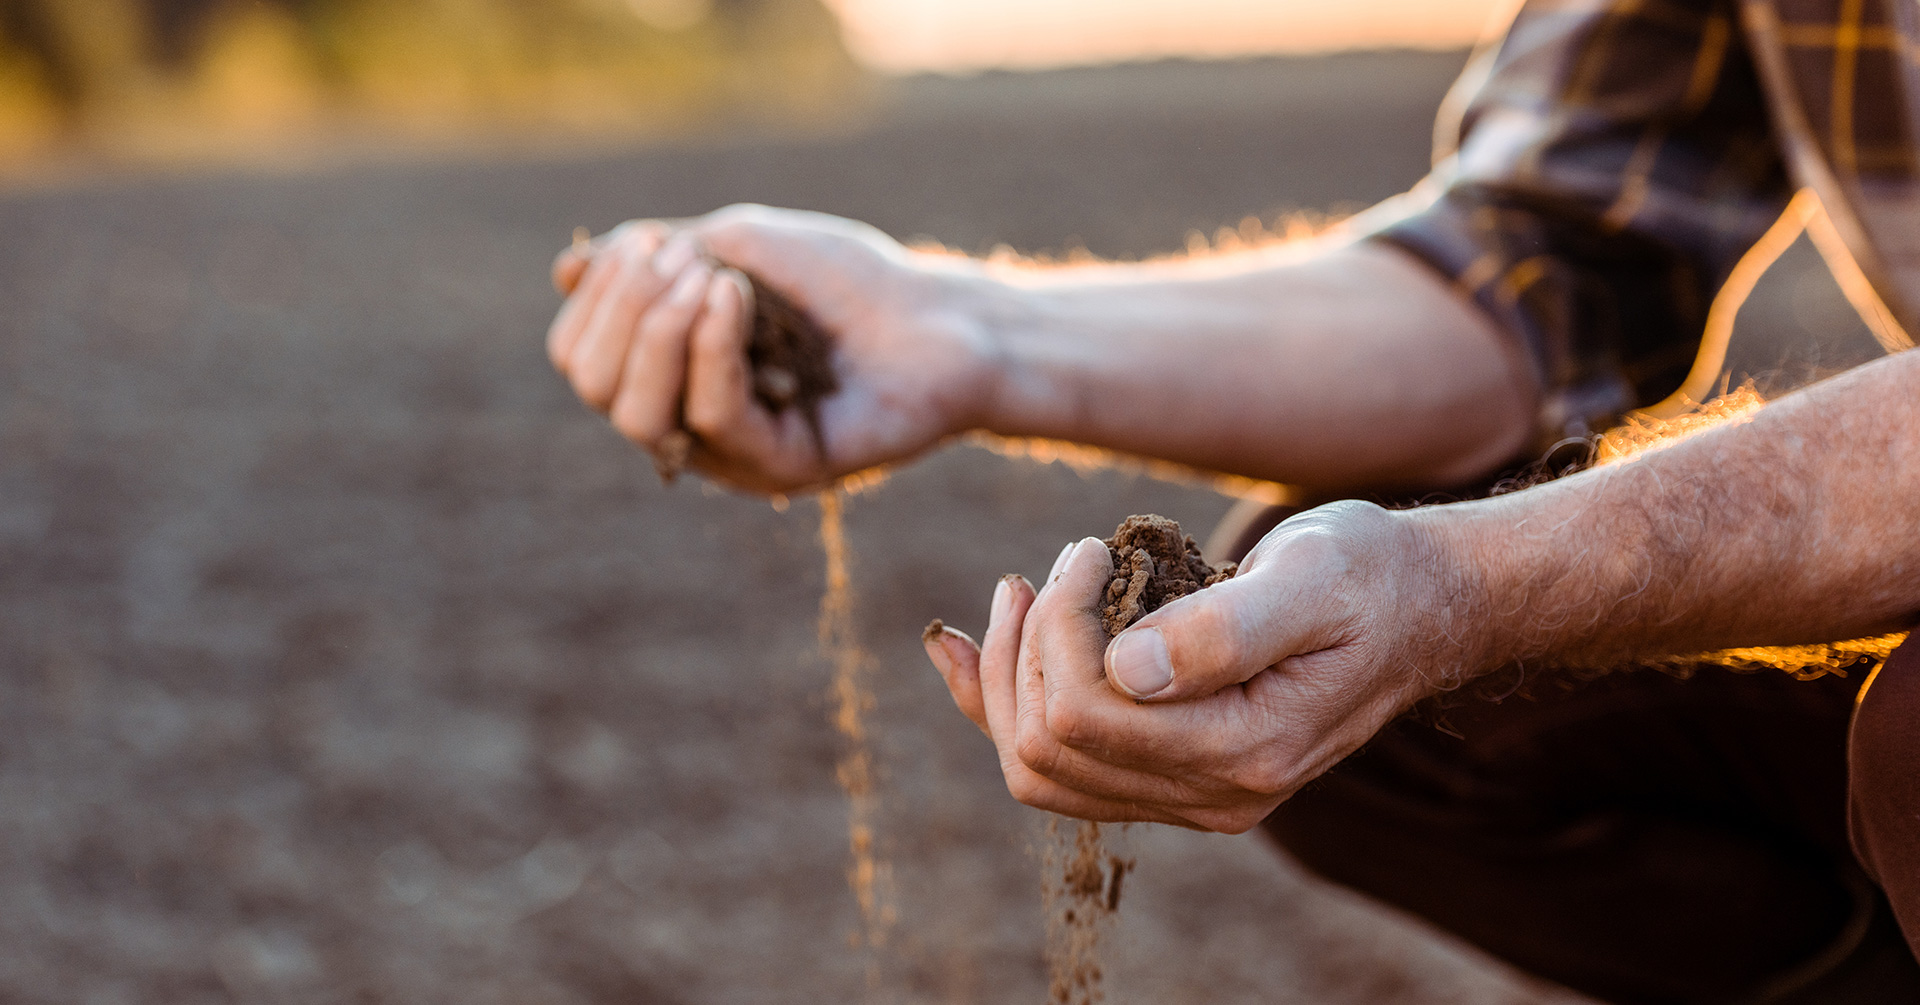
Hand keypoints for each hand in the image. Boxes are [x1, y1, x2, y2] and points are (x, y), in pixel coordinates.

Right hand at [547, 205, 997, 492]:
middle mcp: (689, 422)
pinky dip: (713, 347)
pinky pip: (715, 417)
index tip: (651, 243)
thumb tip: (565, 272)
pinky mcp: (781, 468)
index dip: (597, 296)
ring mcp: (733, 452)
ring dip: (658, 330)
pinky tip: (735, 295)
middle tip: (680, 260)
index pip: (580, 354)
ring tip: (712, 279)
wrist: (940, 317)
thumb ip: (655, 258)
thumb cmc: (844, 280)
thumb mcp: (737, 244)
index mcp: (668, 373)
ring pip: (638, 414)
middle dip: (619, 310)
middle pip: (594, 387)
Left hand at [922, 501, 1478, 831]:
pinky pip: (1055, 765)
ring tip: (1021, 592)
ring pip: (1038, 767)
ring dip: (1007, 676)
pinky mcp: (1169, 771)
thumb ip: (1224, 628)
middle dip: (1030, 645)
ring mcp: (1188, 792)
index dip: (1060, 627)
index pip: (1090, 714)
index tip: (1091, 551)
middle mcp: (1213, 794)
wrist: (1417, 607)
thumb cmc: (1369, 577)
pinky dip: (996, 705)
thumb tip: (1126, 668)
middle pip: (1049, 748)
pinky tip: (960, 650)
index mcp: (1246, 752)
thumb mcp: (1314, 577)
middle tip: (1064, 563)